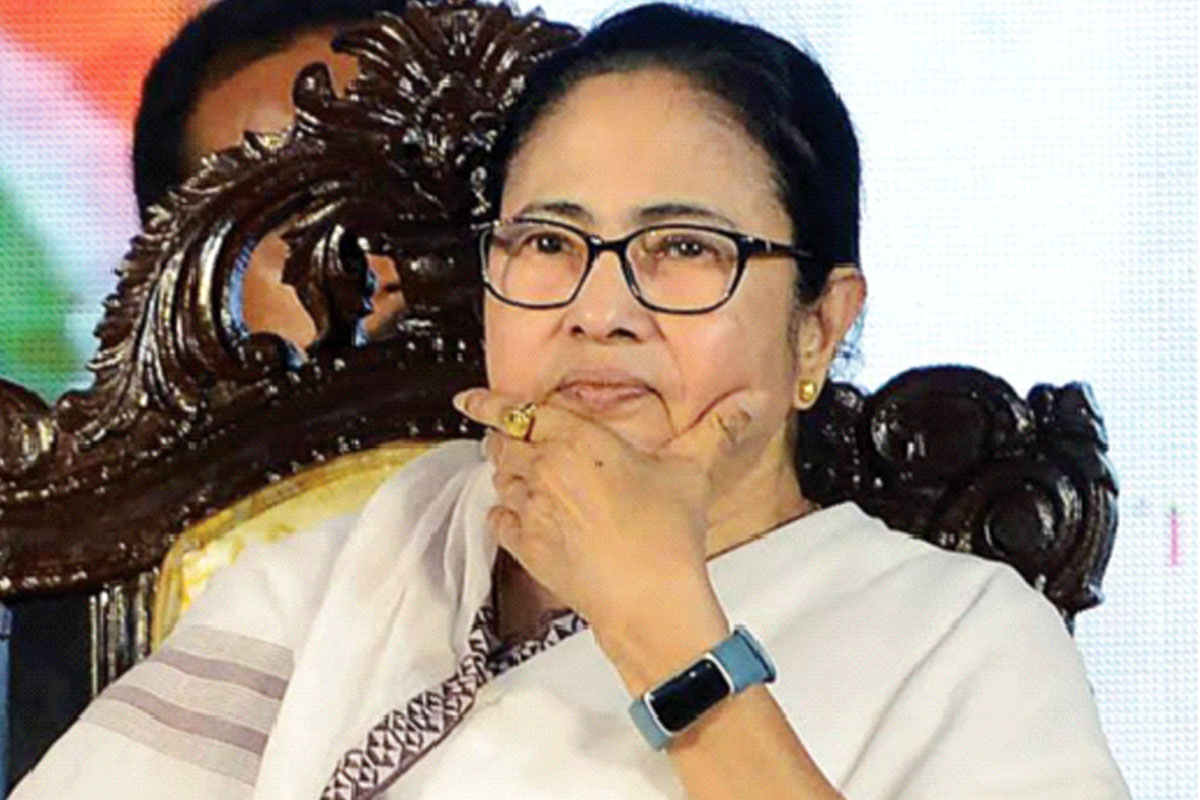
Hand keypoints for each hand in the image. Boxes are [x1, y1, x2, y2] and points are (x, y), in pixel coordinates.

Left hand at [453, 387, 769, 679]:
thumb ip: (715, 429)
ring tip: (528, 476)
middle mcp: (545, 470)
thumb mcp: (691, 471)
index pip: (519, 411)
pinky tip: (520, 514)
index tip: (468, 398)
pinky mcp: (527, 547)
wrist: (649, 599)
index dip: (488, 403)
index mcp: (577, 441)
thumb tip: (751, 401)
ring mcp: (532, 510)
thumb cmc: (668, 532)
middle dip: (506, 439)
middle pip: (505, 444)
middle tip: (516, 439)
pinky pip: (500, 519)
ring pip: (500, 480)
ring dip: (509, 475)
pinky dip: (505, 513)